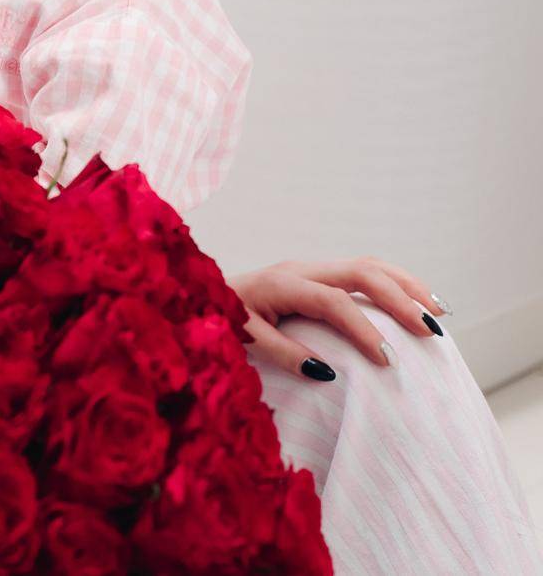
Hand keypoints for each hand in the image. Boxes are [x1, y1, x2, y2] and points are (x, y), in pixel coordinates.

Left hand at [229, 257, 448, 380]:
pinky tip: (418, 303)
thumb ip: (280, 353)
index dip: (363, 330)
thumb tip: (326, 372)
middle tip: (430, 333)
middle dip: (400, 300)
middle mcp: (300, 269)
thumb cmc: (217, 319)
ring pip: (369, 265)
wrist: (197, 295)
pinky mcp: (318, 274)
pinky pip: (364, 271)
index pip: (334, 302)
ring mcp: (311, 268)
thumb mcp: (240, 339)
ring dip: (407, 286)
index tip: (387, 362)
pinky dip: (395, 284)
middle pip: (362, 272)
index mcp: (281, 283)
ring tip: (439, 313)